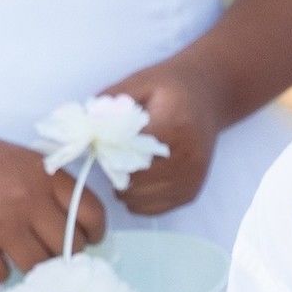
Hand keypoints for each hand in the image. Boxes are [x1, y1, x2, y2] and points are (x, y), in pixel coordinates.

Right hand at [0, 118, 103, 283]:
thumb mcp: (19, 160)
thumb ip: (48, 188)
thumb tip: (75, 230)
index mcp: (44, 175)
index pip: (91, 214)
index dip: (93, 234)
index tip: (87, 242)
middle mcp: (28, 199)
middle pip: (68, 249)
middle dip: (61, 256)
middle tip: (45, 252)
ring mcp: (1, 224)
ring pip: (37, 267)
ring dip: (28, 265)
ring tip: (11, 250)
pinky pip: (0, 276)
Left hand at [100, 55, 231, 217]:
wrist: (209, 96)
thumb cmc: (170, 87)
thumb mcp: (139, 82)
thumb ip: (111, 103)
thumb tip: (82, 126)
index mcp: (174, 127)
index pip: (130, 155)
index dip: (109, 153)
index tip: (102, 142)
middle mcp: (187, 157)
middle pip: (134, 181)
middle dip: (115, 171)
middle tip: (111, 155)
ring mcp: (191, 179)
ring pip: (140, 199)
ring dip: (125, 187)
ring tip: (125, 165)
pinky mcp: (191, 193)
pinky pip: (153, 208)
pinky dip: (138, 199)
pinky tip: (139, 178)